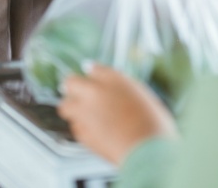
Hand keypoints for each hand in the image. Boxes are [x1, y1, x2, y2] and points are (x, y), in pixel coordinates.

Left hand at [57, 64, 177, 165]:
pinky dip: (81, 127)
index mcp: (113, 78)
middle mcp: (94, 91)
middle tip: (78, 94)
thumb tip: (117, 90)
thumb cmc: (152, 125)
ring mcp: (84, 112)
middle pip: (71, 82)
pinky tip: (93, 132)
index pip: (93, 68)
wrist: (146, 149)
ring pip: (64, 105)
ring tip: (82, 115)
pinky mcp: (81, 132)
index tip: (92, 78)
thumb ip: (124, 89)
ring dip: (72, 108)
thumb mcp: (144, 98)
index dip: (93, 74)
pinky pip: (74, 126)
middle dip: (73, 88)